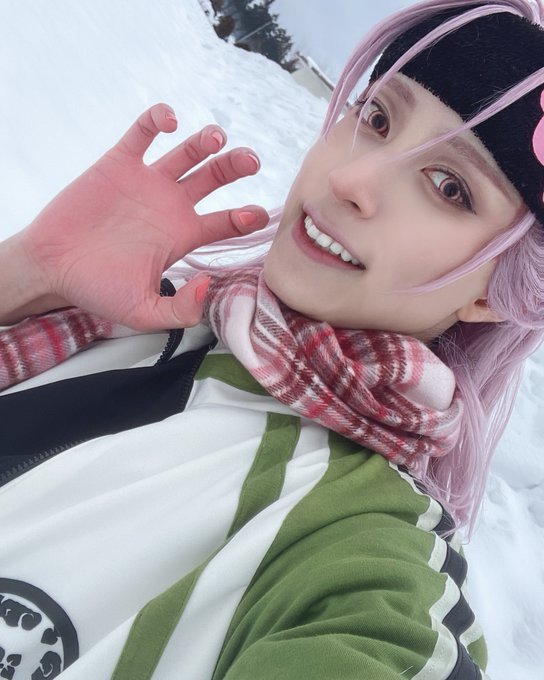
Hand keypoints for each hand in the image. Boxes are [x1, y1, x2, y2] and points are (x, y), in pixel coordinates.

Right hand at [17, 103, 268, 329]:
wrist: (52, 268)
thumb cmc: (97, 290)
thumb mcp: (144, 313)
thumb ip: (180, 310)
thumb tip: (208, 284)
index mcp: (183, 236)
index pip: (225, 222)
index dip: (245, 216)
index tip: (256, 214)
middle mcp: (171, 205)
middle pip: (215, 177)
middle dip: (235, 165)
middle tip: (251, 160)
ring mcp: (147, 182)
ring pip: (187, 153)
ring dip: (206, 141)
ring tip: (216, 139)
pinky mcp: (119, 163)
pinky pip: (143, 134)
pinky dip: (158, 121)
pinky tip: (169, 122)